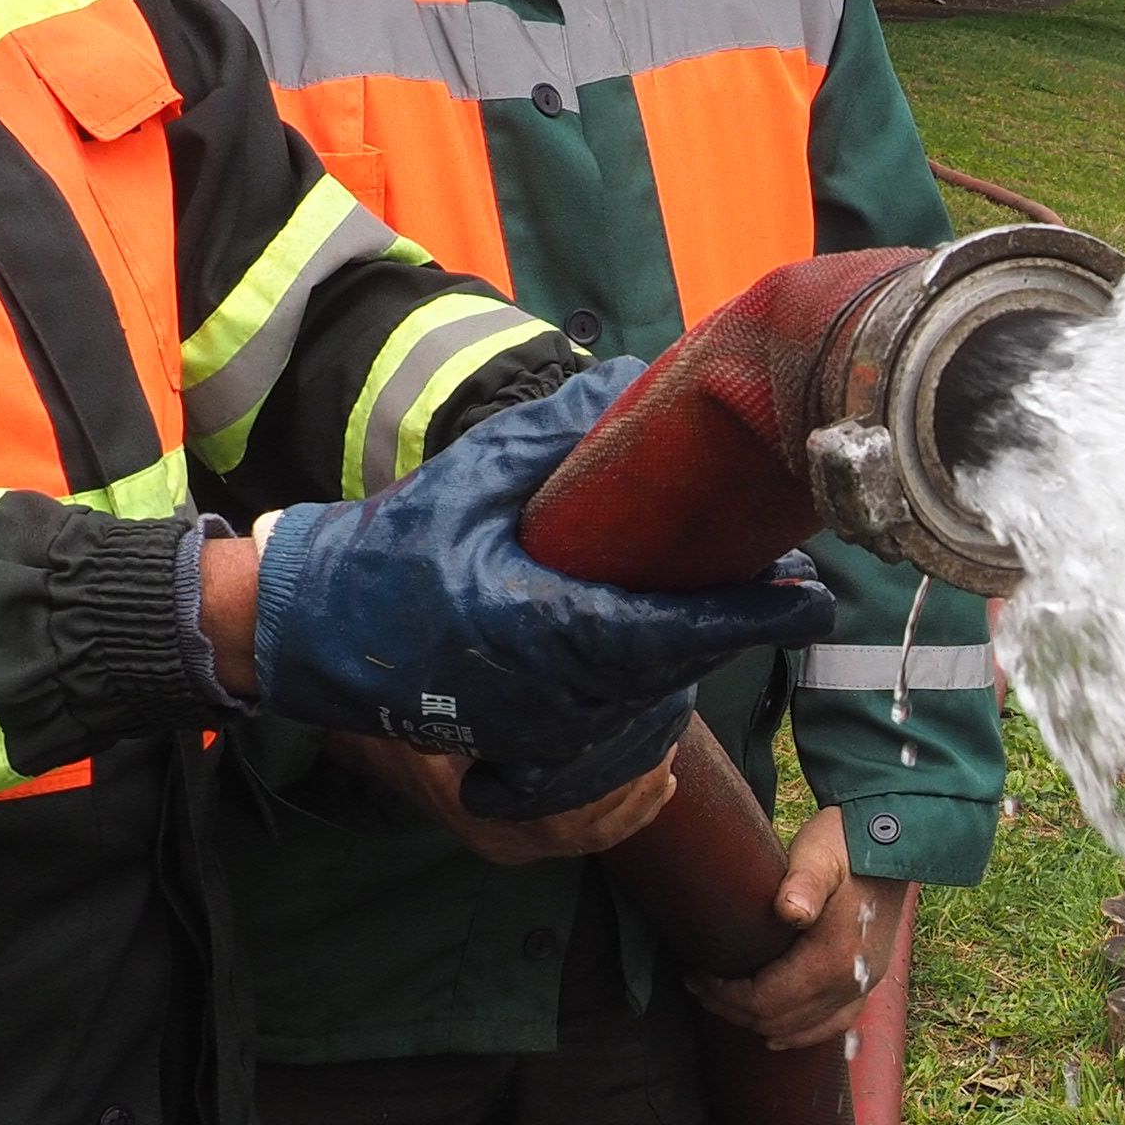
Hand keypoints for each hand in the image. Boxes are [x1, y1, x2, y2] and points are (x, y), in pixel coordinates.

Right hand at [243, 364, 831, 771]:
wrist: (310, 628)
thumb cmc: (389, 550)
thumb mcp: (470, 477)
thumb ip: (554, 435)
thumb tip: (632, 377)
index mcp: (543, 628)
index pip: (672, 629)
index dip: (748, 616)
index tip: (813, 598)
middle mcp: (554, 694)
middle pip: (679, 668)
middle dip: (741, 628)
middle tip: (801, 588)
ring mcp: (542, 731)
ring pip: (651, 704)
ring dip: (700, 661)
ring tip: (751, 609)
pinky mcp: (526, 747)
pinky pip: (610, 733)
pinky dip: (650, 703)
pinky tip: (678, 672)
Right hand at [323, 728, 674, 862]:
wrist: (373, 747)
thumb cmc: (403, 725)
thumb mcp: (436, 713)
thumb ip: (482, 709)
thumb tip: (538, 676)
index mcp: (488, 819)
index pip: (566, 816)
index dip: (613, 785)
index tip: (642, 739)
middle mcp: (507, 841)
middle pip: (592, 828)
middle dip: (636, 786)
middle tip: (666, 738)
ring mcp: (519, 845)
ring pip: (597, 835)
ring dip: (640, 798)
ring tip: (667, 750)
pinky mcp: (528, 837)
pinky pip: (591, 834)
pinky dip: (631, 811)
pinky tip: (662, 781)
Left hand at [691, 804, 913, 1052]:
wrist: (897, 838)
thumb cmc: (847, 844)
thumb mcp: (820, 854)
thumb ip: (804, 882)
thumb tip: (790, 910)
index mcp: (834, 958)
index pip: (766, 1000)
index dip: (725, 996)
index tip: (697, 976)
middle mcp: (851, 982)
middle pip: (779, 1020)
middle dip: (733, 1009)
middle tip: (699, 986)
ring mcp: (862, 984)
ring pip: (802, 1028)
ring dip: (759, 1022)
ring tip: (724, 1002)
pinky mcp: (867, 979)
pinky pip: (834, 1024)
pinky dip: (801, 1034)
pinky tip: (778, 1036)